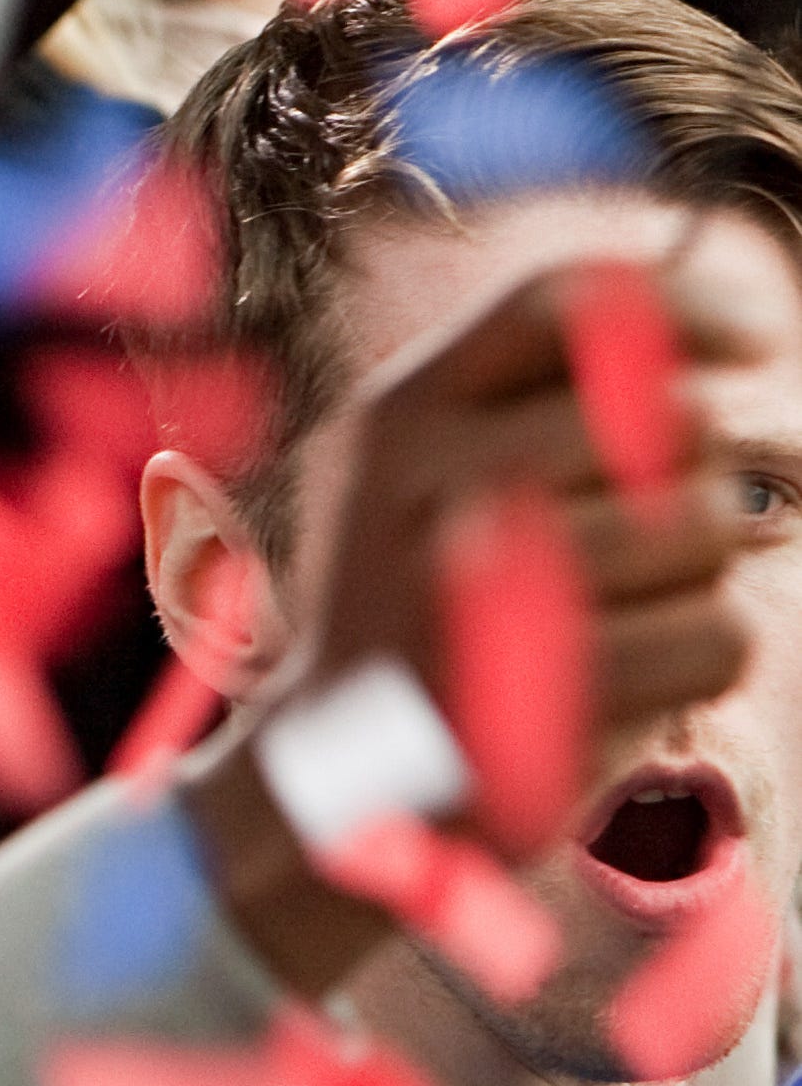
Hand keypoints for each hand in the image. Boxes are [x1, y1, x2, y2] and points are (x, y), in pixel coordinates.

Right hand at [187, 253, 774, 980]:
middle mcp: (427, 481)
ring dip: (699, 575)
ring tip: (614, 615)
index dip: (688, 310)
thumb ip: (547, 390)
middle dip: (698, 474)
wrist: (337, 782)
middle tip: (649, 537)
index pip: (573, 304)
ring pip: (709, 527)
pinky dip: (700, 659)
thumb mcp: (429, 469)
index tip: (749, 341)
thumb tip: (733, 327)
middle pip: (674, 420)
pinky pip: (721, 633)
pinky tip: (624, 680)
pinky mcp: (544, 694)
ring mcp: (479, 589)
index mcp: (399, 410)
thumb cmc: (424, 603)